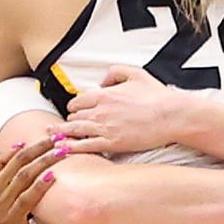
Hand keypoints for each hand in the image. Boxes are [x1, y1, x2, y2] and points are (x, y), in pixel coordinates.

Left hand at [58, 64, 195, 155]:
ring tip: (50, 139)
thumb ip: (115, 72)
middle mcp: (100, 111)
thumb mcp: (136, 73)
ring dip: (61, 135)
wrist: (172, 116)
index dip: (74, 107)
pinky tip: (61, 151)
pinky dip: (70, 148)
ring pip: (74, 132)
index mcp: (104, 94)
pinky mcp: (112, 144)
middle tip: (60, 128)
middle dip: (68, 122)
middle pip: (73, 117)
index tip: (74, 112)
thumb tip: (103, 81)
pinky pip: (84, 147)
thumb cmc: (157, 96)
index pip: (77, 101)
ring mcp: (105, 129)